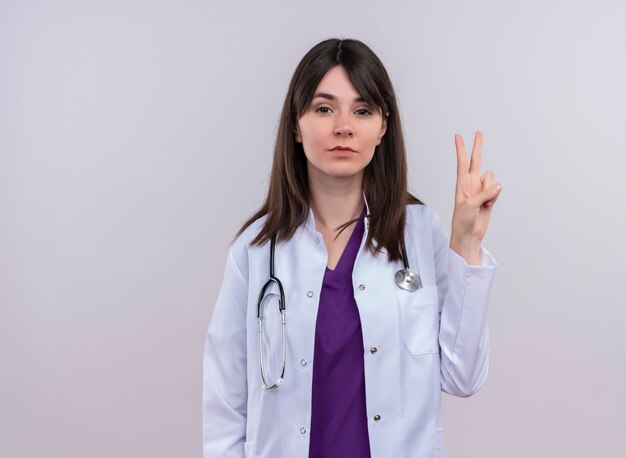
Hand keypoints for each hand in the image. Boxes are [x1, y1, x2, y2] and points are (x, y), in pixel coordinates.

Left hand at [450, 131, 501, 264]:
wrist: (469, 234)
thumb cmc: (463, 220)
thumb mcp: (470, 205)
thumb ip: (484, 193)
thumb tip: (498, 186)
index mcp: (461, 183)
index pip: (462, 162)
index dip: (461, 149)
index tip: (458, 135)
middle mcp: (471, 183)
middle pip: (476, 160)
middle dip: (478, 147)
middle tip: (479, 132)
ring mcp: (481, 189)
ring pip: (492, 178)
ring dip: (491, 189)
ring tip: (484, 202)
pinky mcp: (490, 196)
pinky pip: (497, 189)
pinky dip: (495, 197)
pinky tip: (488, 206)